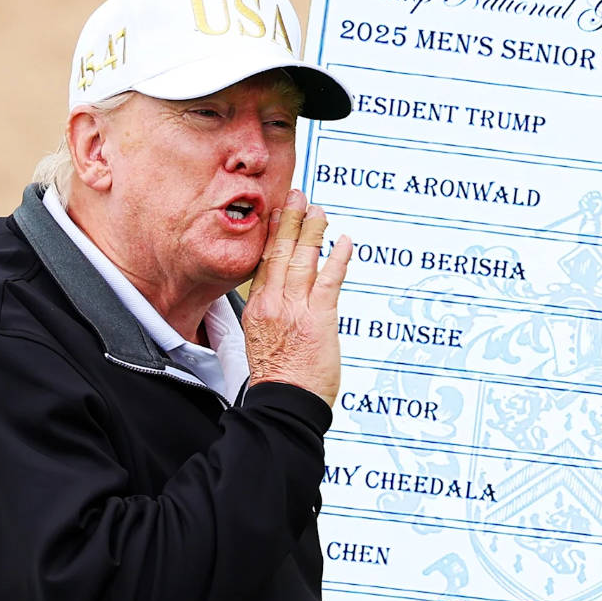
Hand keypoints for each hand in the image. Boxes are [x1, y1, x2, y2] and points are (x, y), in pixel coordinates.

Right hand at [244, 189, 351, 403]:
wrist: (284, 404)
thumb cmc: (278, 380)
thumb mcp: (260, 342)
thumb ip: (269, 316)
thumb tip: (278, 302)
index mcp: (257, 309)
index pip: (264, 262)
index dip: (273, 234)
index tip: (278, 213)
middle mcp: (273, 305)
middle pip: (280, 253)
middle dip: (290, 221)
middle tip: (298, 196)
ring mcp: (295, 310)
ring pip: (302, 261)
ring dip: (312, 232)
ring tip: (319, 211)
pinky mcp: (318, 319)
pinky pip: (329, 281)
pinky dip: (337, 259)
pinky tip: (344, 241)